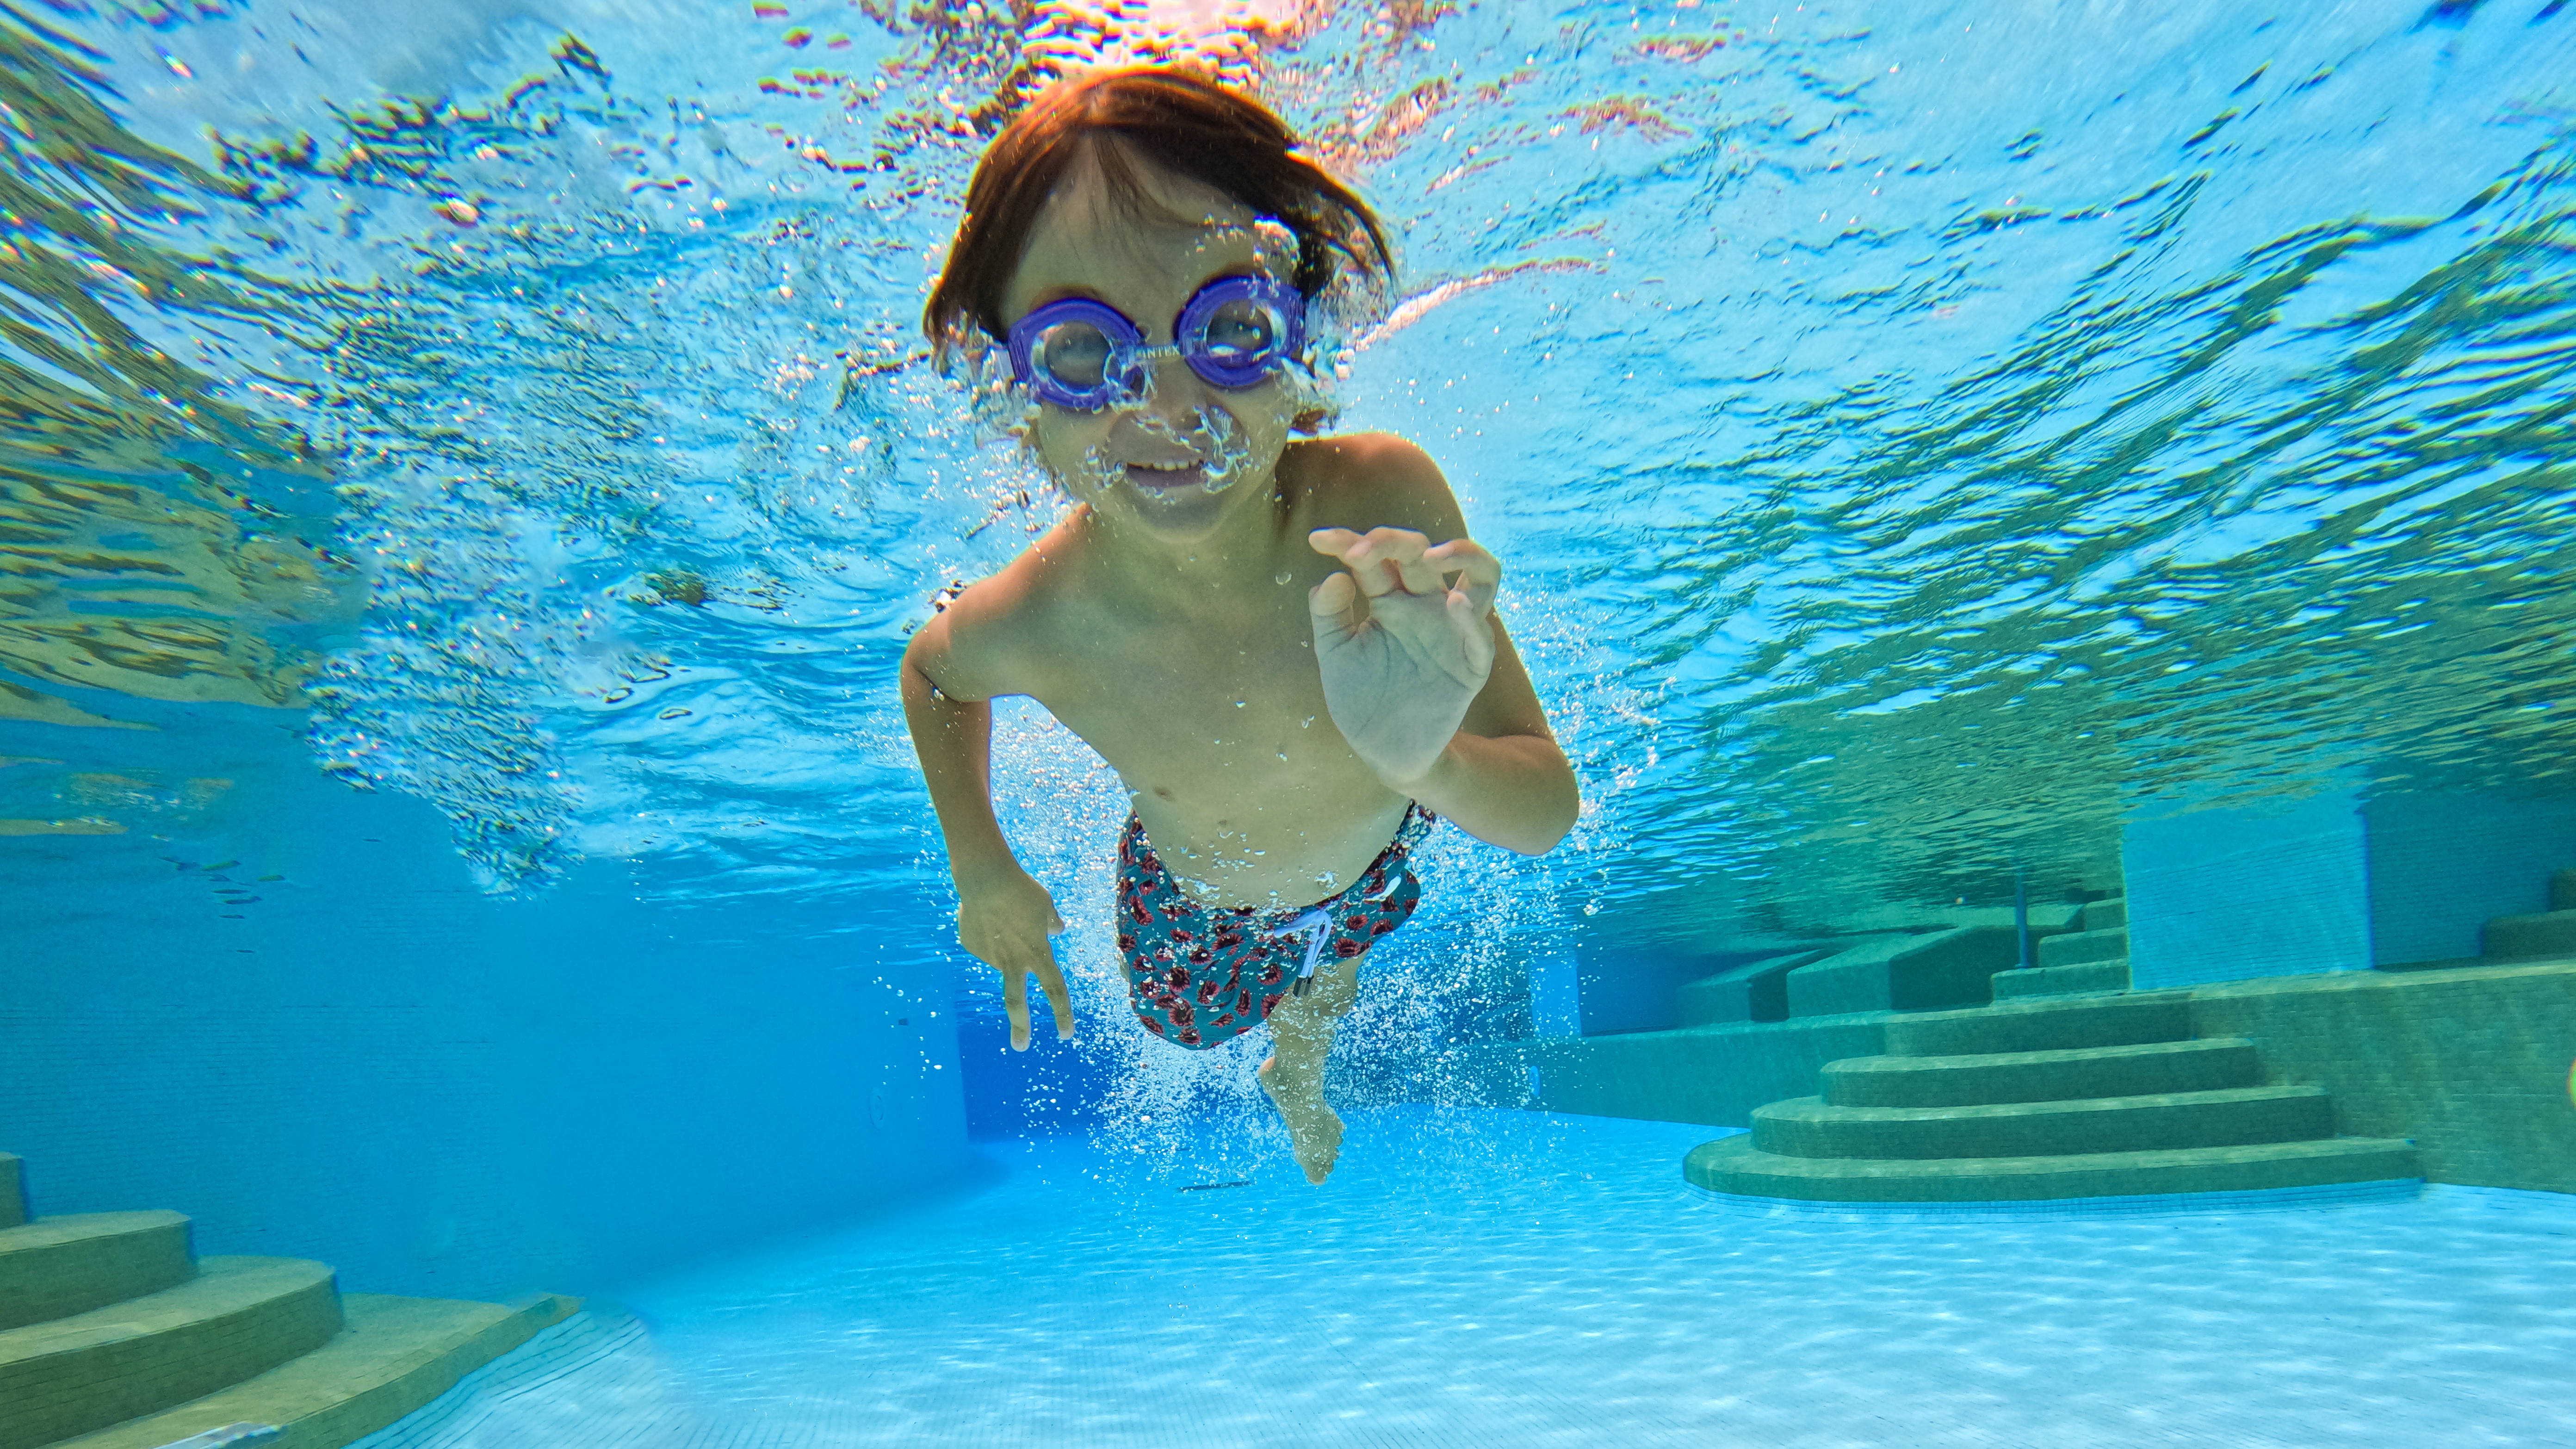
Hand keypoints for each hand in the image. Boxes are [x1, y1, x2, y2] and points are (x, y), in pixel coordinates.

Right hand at [954, 863, 1070, 1050]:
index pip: (1055, 989)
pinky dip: (987, 931)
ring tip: (1002, 912)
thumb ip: (1051, 923)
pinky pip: (983, 943)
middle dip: (1019, 1026)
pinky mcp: (970, 945)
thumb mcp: (1045, 906)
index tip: (1065, 1035)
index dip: (1062, 1013)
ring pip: (1000, 954)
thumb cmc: (1021, 890)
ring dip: (1002, 940)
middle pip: (1015, 1000)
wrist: (985, 878)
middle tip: (1020, 1046)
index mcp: (1037, 953)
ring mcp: (989, 955)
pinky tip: (986, 913)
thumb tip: (1057, 930)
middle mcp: (1013, 960)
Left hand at [1306, 526, 1501, 788]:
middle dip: (1392, 542)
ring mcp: (1453, 630)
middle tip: (1358, 552)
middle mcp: (1425, 604)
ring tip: (1430, 556)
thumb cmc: (1360, 696)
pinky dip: (1471, 618)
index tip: (1317, 540)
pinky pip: (1481, 636)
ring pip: (1480, 574)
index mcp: (1390, 598)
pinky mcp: (1471, 664)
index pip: (1376, 557)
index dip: (1347, 542)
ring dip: (1461, 553)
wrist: (1383, 750)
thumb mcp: (1335, 653)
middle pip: (1422, 552)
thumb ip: (1328, 614)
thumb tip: (1334, 575)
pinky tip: (1453, 604)